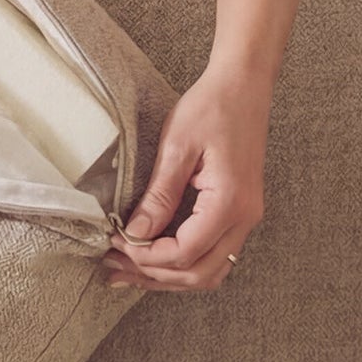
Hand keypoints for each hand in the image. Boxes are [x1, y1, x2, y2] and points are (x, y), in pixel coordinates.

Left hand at [102, 64, 268, 291]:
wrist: (244, 85)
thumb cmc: (211, 107)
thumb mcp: (177, 147)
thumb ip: (159, 195)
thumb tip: (135, 234)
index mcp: (230, 202)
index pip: (185, 252)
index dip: (147, 257)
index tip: (116, 244)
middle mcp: (245, 218)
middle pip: (199, 273)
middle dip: (155, 275)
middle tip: (115, 266)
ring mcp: (246, 217)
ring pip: (209, 271)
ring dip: (169, 276)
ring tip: (129, 269)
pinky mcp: (240, 212)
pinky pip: (214, 253)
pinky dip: (184, 262)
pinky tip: (155, 256)